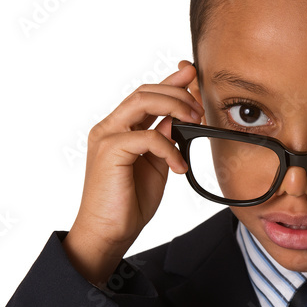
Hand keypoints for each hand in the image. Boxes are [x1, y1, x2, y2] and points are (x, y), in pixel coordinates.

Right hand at [63, 60, 203, 285]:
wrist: (109, 233)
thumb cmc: (129, 203)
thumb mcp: (156, 164)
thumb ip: (164, 139)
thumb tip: (180, 118)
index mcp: (119, 129)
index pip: (145, 95)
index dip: (170, 81)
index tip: (192, 73)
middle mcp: (110, 127)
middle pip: (145, 91)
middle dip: (178, 92)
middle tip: (200, 107)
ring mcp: (107, 136)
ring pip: (142, 101)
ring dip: (175, 107)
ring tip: (194, 122)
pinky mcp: (110, 151)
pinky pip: (147, 136)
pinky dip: (170, 148)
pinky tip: (179, 166)